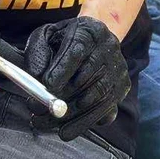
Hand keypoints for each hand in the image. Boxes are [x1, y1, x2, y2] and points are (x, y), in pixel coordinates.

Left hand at [25, 16, 130, 141]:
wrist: (95, 40)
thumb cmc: (65, 39)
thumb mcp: (47, 35)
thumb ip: (38, 51)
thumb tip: (36, 76)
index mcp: (89, 30)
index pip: (77, 49)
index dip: (63, 69)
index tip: (47, 85)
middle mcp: (109, 48)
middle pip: (87, 78)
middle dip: (60, 98)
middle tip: (36, 110)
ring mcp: (119, 69)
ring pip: (97, 98)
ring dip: (70, 116)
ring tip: (44, 123)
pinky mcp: (122, 87)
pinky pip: (106, 110)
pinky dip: (85, 122)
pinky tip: (66, 128)